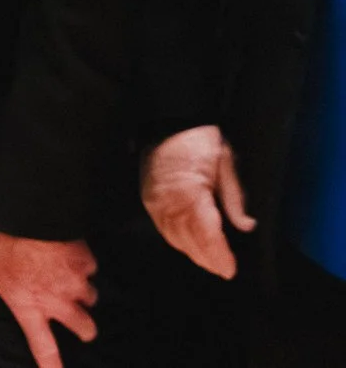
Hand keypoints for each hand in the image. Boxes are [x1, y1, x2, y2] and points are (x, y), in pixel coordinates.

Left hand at [0, 230, 96, 367]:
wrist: (26, 217)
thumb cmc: (0, 243)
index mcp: (29, 305)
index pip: (44, 345)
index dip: (52, 364)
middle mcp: (56, 299)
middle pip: (85, 328)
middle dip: (83, 326)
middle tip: (76, 319)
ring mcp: (74, 281)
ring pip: (91, 297)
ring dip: (82, 291)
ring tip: (68, 281)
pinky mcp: (84, 262)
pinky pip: (90, 268)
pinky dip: (82, 264)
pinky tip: (69, 255)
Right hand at [141, 124, 253, 278]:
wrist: (167, 122)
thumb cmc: (200, 140)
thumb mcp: (226, 163)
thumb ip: (234, 198)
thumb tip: (246, 226)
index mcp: (191, 192)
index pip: (206, 232)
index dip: (218, 254)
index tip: (230, 269)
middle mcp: (168, 201)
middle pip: (188, 239)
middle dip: (206, 258)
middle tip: (223, 271)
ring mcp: (154, 201)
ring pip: (173, 236)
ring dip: (191, 252)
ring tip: (209, 263)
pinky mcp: (147, 198)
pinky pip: (161, 227)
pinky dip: (175, 240)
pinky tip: (187, 246)